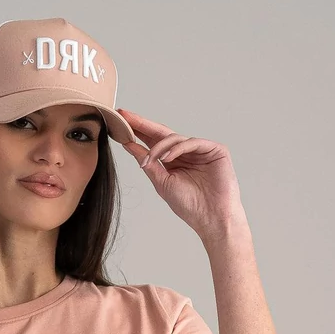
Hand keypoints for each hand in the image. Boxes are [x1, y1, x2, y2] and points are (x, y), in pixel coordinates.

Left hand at [117, 108, 246, 241]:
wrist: (211, 218)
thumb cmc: (189, 205)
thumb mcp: (162, 182)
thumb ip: (148, 163)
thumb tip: (129, 145)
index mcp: (173, 161)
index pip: (153, 142)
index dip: (137, 132)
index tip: (119, 123)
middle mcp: (186, 153)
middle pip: (162, 133)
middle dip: (142, 124)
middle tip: (125, 115)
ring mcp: (200, 150)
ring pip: (175, 138)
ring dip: (159, 146)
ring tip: (150, 159)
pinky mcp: (215, 149)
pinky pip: (192, 142)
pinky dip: (178, 148)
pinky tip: (167, 158)